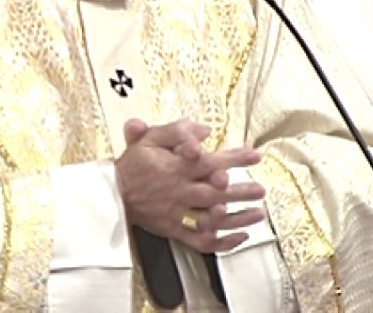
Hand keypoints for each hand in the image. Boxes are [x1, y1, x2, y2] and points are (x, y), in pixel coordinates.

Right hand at [114, 119, 266, 253]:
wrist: (112, 193)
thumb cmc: (133, 165)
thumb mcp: (150, 138)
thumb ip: (177, 131)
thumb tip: (204, 130)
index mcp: (176, 167)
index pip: (210, 161)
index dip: (234, 158)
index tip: (254, 155)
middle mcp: (179, 190)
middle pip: (215, 192)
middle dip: (241, 191)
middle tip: (260, 190)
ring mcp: (176, 212)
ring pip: (210, 218)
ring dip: (236, 217)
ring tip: (257, 214)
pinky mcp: (173, 229)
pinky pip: (198, 240)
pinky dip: (220, 242)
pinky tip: (238, 237)